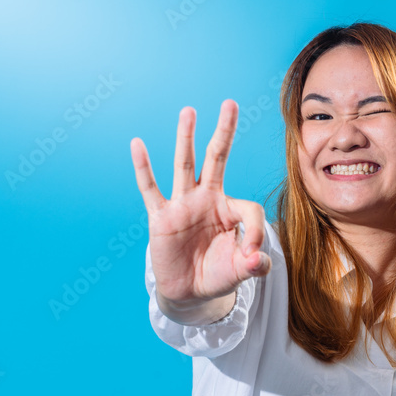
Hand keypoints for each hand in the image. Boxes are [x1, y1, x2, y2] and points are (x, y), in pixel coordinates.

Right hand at [131, 100, 270, 309]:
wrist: (189, 292)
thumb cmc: (217, 274)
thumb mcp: (241, 271)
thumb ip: (255, 264)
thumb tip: (258, 258)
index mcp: (229, 209)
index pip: (249, 209)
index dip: (255, 231)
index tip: (254, 254)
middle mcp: (206, 199)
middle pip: (217, 159)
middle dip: (224, 132)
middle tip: (230, 104)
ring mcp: (183, 205)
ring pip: (185, 165)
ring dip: (186, 138)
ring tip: (189, 111)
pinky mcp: (161, 217)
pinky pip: (151, 189)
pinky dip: (144, 168)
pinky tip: (137, 144)